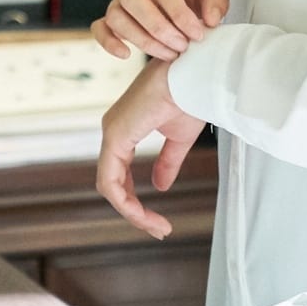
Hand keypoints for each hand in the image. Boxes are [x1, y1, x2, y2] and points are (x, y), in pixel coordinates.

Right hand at [91, 0, 229, 61]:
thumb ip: (216, 1)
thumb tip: (210, 19)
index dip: (178, 13)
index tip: (196, 33)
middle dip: (158, 28)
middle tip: (181, 45)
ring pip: (117, 15)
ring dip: (142, 40)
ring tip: (169, 53)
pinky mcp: (114, 13)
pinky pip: (100, 27)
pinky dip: (109, 42)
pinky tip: (126, 53)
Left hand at [95, 60, 205, 239]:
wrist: (197, 75)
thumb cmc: (191, 96)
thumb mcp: (179, 138)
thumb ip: (167, 162)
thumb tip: (159, 186)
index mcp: (125, 130)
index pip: (119, 175)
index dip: (134, 202)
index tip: (159, 222)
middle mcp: (113, 131)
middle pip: (112, 184)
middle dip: (133, 212)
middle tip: (160, 230)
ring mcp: (111, 134)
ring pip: (109, 187)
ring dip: (132, 213)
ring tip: (158, 228)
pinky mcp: (116, 137)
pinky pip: (110, 182)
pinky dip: (126, 204)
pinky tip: (144, 215)